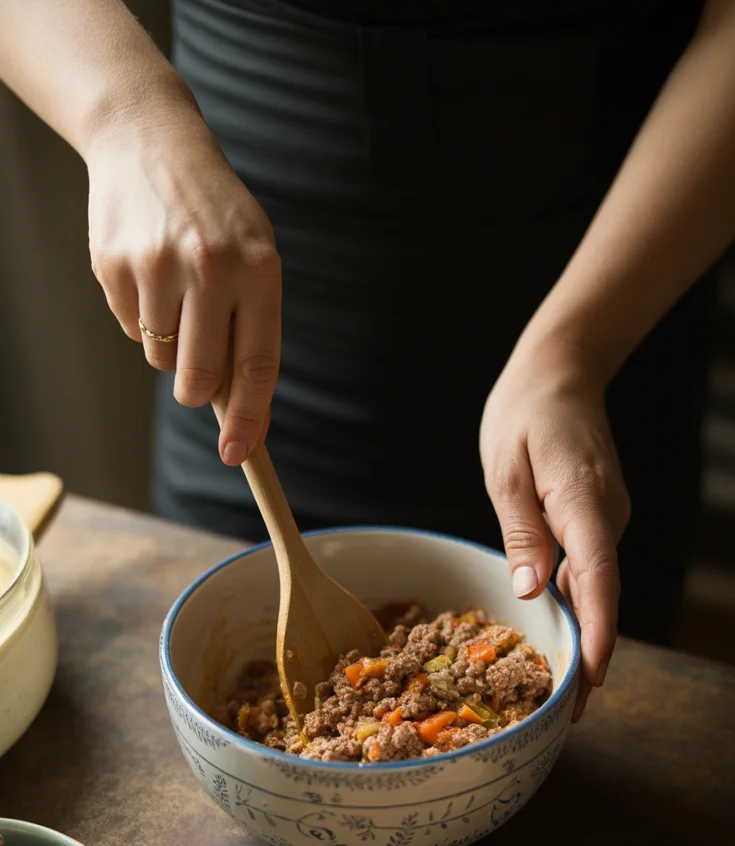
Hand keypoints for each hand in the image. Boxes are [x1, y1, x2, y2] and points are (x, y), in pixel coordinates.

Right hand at [86, 87, 279, 463]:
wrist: (150, 140)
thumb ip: (252, 330)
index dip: (248, 418)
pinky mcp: (113, 264)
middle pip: (199, 378)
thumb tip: (245, 415)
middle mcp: (210, 266)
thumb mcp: (254, 257)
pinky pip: (128, 329)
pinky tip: (147, 274)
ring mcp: (157, 264)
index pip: (257, 365)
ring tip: (174, 292)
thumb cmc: (215, 216)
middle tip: (195, 375)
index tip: (239, 454)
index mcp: (259, 269)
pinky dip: (139, 316)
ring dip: (166, 345)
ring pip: (159, 358)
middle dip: (196, 391)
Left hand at [480, 337, 630, 718]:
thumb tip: (530, 590)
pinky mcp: (597, 521)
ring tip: (559, 694)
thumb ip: (520, 530)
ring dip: (582, 636)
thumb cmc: (523, 413)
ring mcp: (607, 520)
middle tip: (566, 714)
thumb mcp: (505, 467)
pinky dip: (577, 606)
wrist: (560, 373)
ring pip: (596, 586)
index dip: (598, 631)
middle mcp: (606, 516)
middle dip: (590, 655)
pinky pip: (589, 571)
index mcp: (583, 501)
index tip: (593, 677)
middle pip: (602, 594)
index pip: (598, 576)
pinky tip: (558, 639)